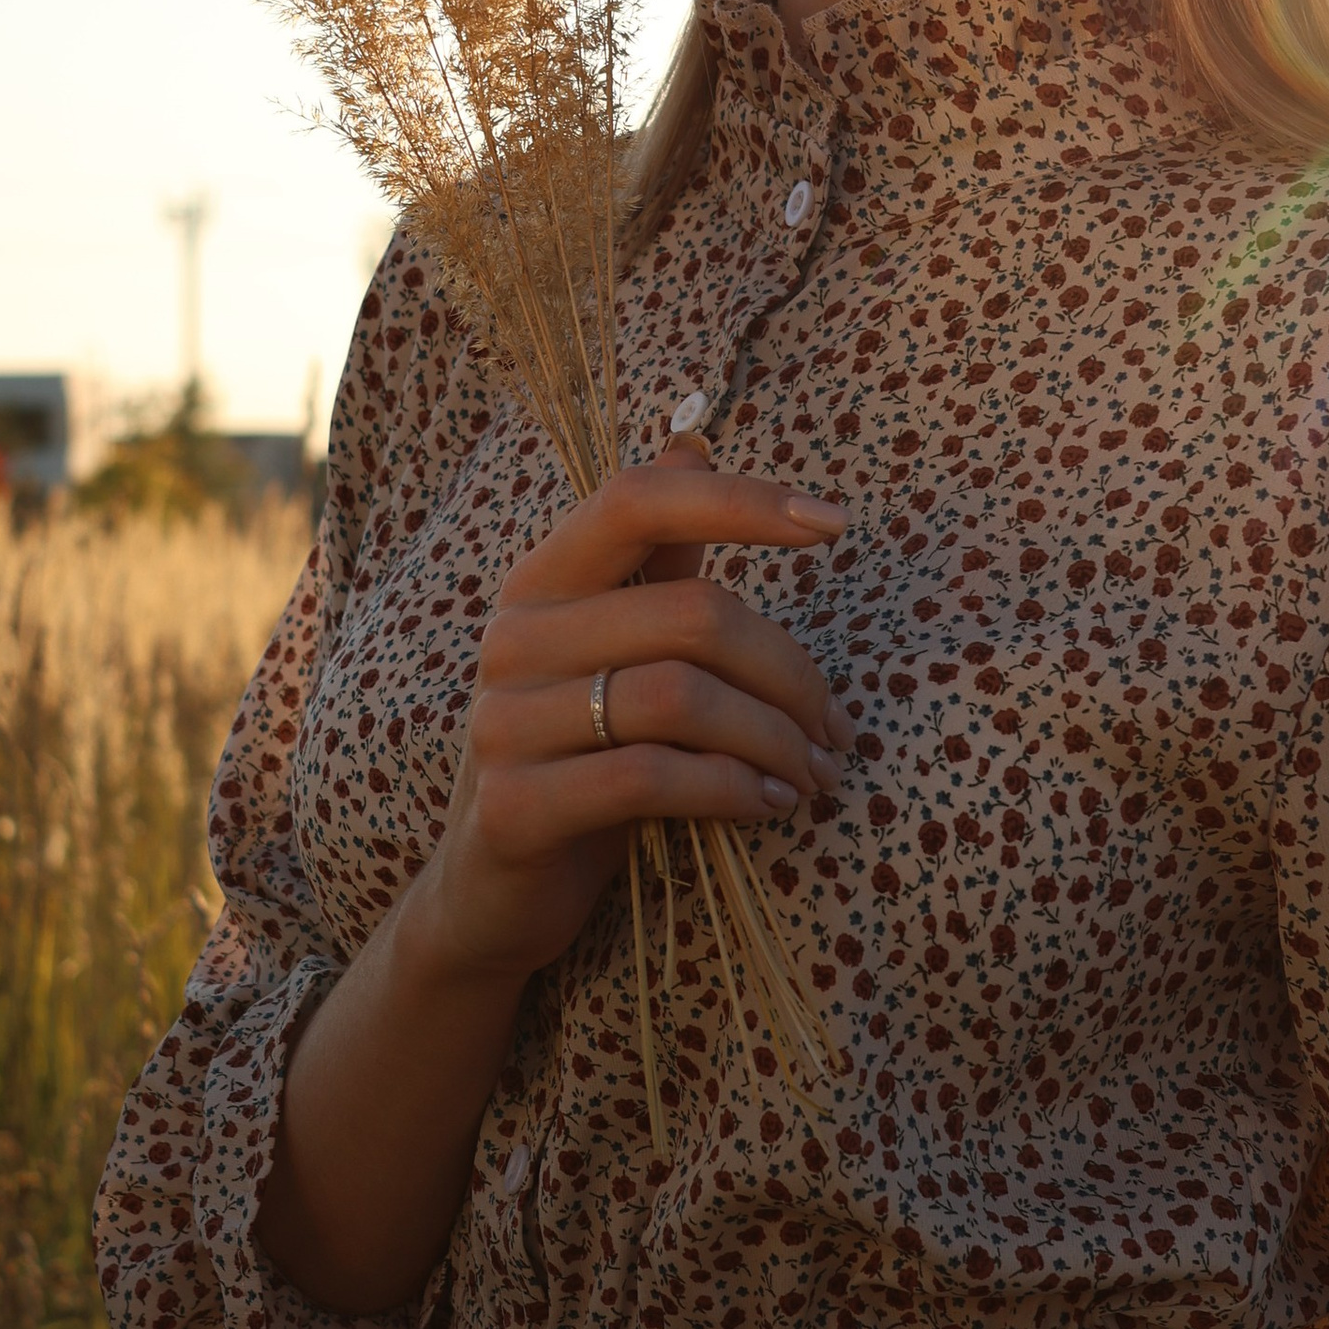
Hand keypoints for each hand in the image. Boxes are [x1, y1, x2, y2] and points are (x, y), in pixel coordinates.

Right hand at [252, 439, 848, 1313]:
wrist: (492, 895)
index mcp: (539, 582)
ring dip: (774, 739)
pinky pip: (653, 779)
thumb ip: (654, 558)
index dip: (740, 499)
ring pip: (681, 697)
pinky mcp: (516, 807)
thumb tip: (693, 434)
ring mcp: (503, 724)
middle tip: (837, 731)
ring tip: (814, 777)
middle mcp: (512, 639)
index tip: (833, 521)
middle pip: (692, 614)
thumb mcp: (614, 650)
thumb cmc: (581, 756)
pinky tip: (772, 807)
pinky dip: (734, 790)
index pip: (639, 500)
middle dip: (791, 673)